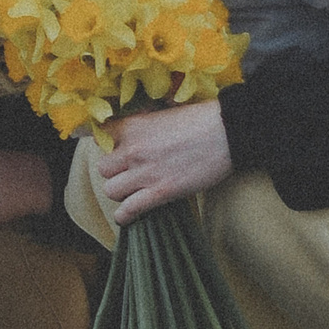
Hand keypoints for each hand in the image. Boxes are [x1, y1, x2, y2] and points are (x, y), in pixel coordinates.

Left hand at [91, 100, 232, 224]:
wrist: (228, 132)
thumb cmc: (202, 119)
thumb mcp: (166, 112)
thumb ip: (145, 120)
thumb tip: (139, 124)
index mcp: (134, 125)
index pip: (100, 135)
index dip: (106, 144)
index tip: (113, 148)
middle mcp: (133, 149)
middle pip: (103, 168)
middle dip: (115, 171)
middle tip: (129, 171)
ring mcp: (145, 173)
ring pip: (110, 190)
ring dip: (121, 192)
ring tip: (133, 191)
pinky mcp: (160, 193)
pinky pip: (128, 210)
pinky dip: (125, 216)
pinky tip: (128, 216)